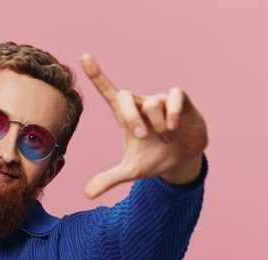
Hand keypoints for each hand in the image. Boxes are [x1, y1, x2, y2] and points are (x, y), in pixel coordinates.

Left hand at [80, 54, 207, 198]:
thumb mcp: (131, 172)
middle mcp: (141, 104)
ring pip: (153, 102)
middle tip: (140, 135)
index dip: (96, 75)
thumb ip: (109, 179)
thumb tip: (86, 194)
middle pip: (126, 95)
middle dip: (131, 115)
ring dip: (157, 124)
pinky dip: (172, 112)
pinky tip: (173, 127)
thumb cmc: (154, 159)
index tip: (84, 57)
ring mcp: (161, 101)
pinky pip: (174, 96)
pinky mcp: (181, 101)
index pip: (108, 91)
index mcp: (125, 116)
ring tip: (165, 139)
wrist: (183, 160)